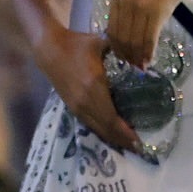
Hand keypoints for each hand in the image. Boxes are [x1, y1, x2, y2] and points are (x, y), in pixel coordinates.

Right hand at [38, 25, 139, 154]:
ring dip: (112, 138)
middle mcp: (84, 102)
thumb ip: (124, 51)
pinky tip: (111, 132)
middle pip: (106, 129)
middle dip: (122, 140)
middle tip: (138, 147)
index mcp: (94, 88)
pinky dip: (102, 131)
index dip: (125, 133)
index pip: (112, 119)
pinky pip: (89, 124)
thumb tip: (144, 61)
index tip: (139, 141)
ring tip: (127, 143)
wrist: (49, 50)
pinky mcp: (71, 107)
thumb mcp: (102, 44)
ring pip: (97, 129)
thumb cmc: (76, 45)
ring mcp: (76, 106)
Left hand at [104, 0, 192, 68]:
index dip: (116, 47)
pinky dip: (148, 52)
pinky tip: (150, 60)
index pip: (111, 28)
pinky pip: (149, 38)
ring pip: (134, 40)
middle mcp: (124, 0)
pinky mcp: (157, 10)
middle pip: (121, 36)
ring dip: (137, 57)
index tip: (123, 58)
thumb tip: (128, 35)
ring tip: (142, 66)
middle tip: (133, 66)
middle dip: (126, 55)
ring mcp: (140, 5)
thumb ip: (129, 8)